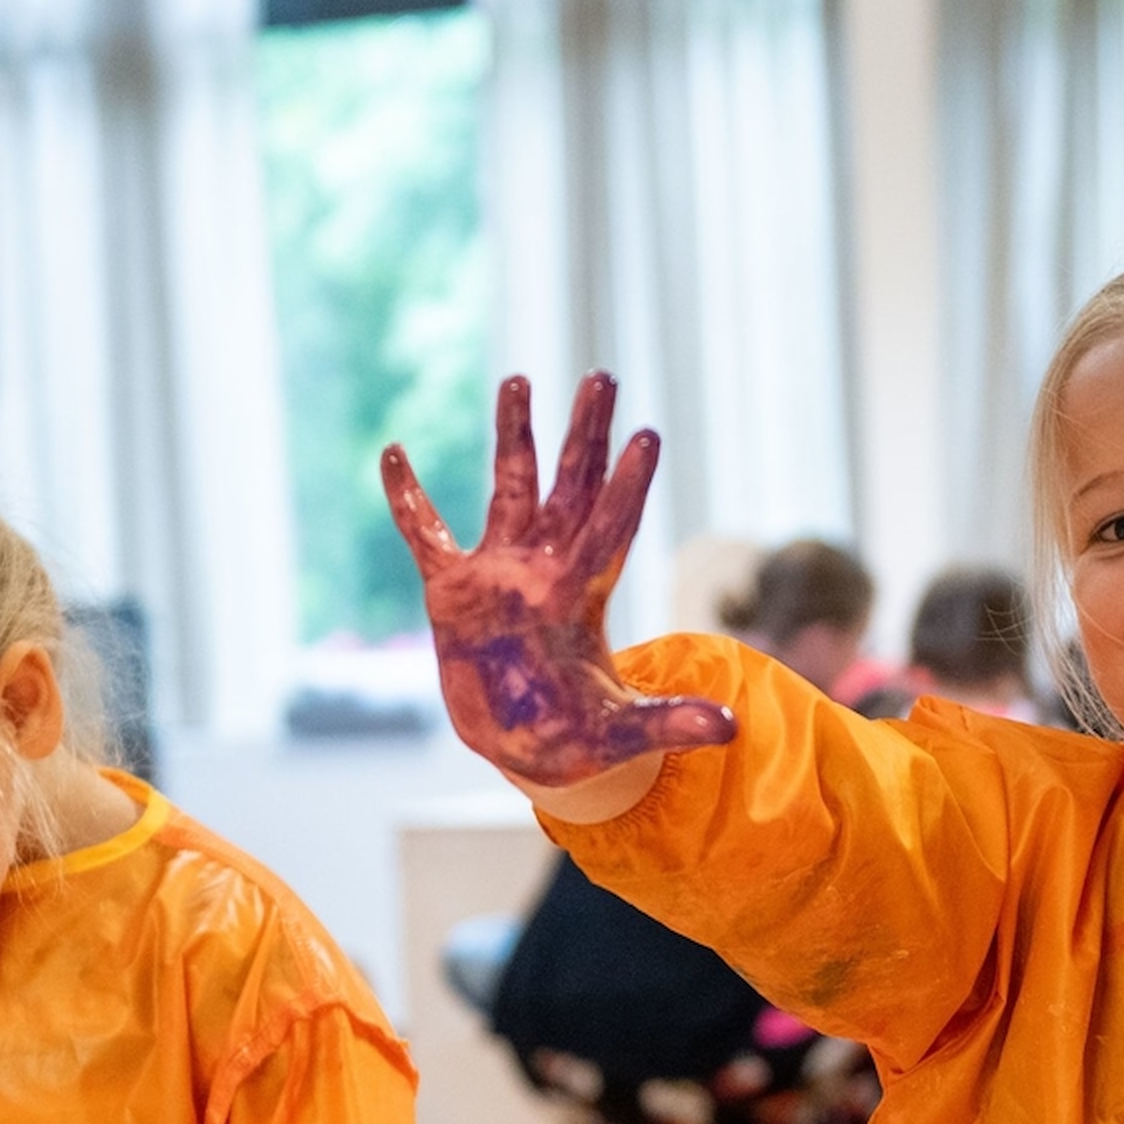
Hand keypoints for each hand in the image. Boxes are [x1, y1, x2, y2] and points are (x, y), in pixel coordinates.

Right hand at [383, 372, 736, 787]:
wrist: (521, 749)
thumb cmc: (576, 739)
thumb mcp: (621, 734)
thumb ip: (669, 722)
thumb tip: (731, 728)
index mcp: (583, 597)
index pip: (611, 529)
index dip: (626, 487)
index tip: (647, 435)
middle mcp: (545, 571)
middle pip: (570, 488)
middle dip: (584, 434)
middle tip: (602, 375)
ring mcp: (498, 575)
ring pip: (508, 490)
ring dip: (514, 437)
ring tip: (520, 378)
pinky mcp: (451, 592)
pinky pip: (426, 535)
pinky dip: (408, 499)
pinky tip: (393, 453)